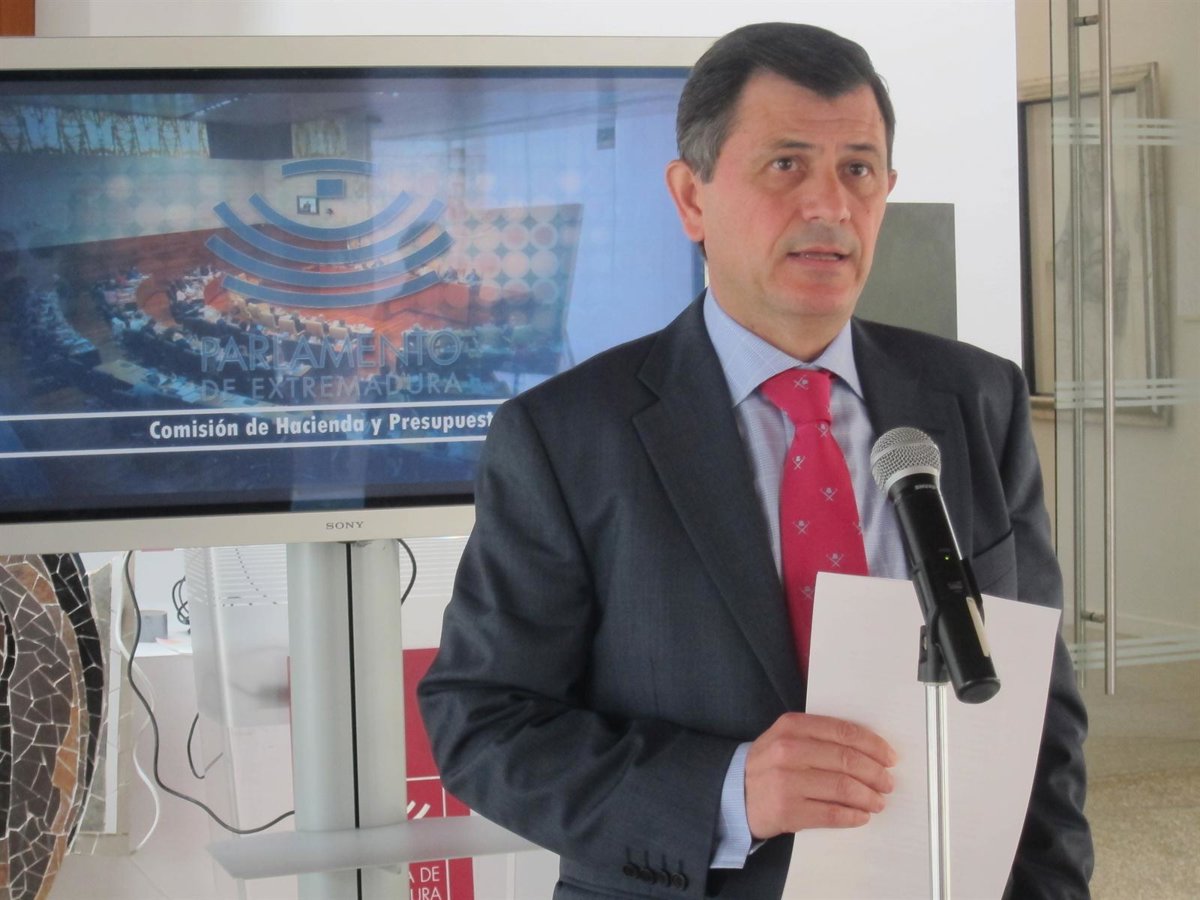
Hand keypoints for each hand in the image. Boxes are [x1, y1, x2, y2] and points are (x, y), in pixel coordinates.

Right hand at [744, 712, 896, 839]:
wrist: (732, 793)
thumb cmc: (768, 764)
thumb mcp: (786, 738)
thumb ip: (819, 736)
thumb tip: (868, 750)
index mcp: (792, 726)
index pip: (843, 732)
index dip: (873, 745)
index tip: (889, 757)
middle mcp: (789, 751)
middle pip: (847, 760)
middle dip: (876, 773)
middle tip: (887, 783)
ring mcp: (787, 781)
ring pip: (843, 788)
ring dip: (868, 797)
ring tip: (877, 802)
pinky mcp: (787, 810)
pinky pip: (832, 813)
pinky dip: (853, 816)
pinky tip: (861, 816)